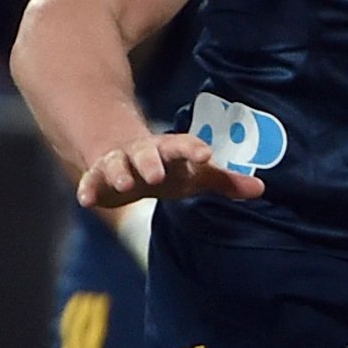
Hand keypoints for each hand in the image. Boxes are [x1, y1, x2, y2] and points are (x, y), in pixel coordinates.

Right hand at [76, 131, 264, 209]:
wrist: (124, 155)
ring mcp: (119, 164)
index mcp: (170, 151)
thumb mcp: (195, 175)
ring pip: (117, 165)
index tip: (205, 154)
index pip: (183, 146)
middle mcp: (143, 154)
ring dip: (120, 173)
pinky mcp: (98, 177)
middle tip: (157, 174)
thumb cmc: (168, 167)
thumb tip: (262, 189)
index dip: (193, 149)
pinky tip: (86, 200)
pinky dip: (88, 189)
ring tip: (124, 184)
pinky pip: (91, 182)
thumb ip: (225, 182)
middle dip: (151, 162)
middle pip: (147, 154)